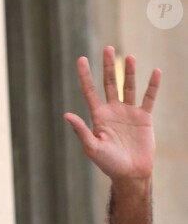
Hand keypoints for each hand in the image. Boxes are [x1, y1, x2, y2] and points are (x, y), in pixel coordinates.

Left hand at [65, 46, 161, 180]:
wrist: (130, 174)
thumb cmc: (109, 164)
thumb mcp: (92, 148)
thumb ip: (81, 130)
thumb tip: (66, 114)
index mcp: (98, 117)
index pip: (90, 91)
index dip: (85, 76)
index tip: (81, 59)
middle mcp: (113, 111)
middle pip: (109, 83)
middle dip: (108, 67)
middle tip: (108, 48)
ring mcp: (129, 113)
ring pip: (128, 87)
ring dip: (129, 72)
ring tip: (129, 57)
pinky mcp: (144, 117)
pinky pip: (148, 98)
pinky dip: (152, 86)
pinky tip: (156, 73)